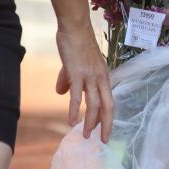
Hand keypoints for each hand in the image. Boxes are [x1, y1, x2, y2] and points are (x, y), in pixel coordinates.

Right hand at [55, 26, 112, 142]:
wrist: (75, 28)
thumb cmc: (76, 44)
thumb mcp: (75, 66)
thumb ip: (68, 80)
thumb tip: (60, 93)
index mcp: (104, 77)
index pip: (108, 101)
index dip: (107, 117)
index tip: (104, 130)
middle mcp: (101, 79)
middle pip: (108, 107)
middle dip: (106, 125)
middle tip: (103, 140)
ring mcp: (90, 77)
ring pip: (94, 105)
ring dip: (90, 122)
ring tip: (86, 135)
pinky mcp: (77, 74)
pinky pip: (77, 97)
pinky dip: (74, 110)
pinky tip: (72, 122)